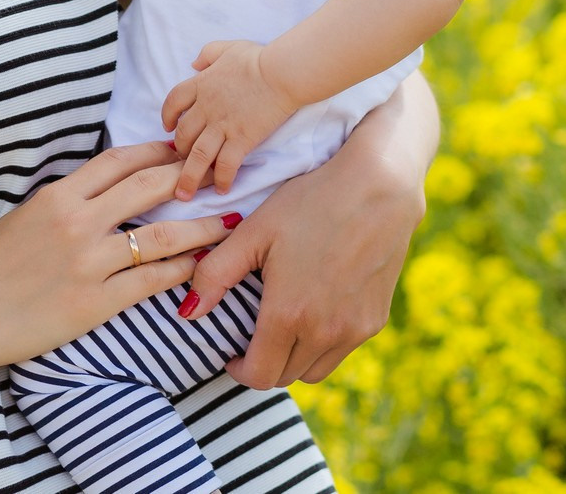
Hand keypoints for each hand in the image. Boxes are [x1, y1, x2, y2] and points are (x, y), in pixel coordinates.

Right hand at [0, 142, 237, 374]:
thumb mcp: (24, 217)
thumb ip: (65, 201)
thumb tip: (101, 189)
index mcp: (57, 195)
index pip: (118, 160)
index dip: (155, 151)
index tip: (180, 149)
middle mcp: (77, 221)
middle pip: (147, 187)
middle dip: (187, 178)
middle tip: (215, 175)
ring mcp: (89, 262)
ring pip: (161, 236)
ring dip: (200, 228)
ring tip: (227, 222)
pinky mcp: (96, 301)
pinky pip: (150, 280)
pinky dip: (179, 270)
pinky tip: (198, 265)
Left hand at [160, 39, 296, 200]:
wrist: (281, 71)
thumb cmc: (258, 58)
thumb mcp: (227, 48)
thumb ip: (208, 54)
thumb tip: (194, 63)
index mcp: (200, 85)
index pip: (173, 103)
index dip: (167, 117)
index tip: (167, 128)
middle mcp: (206, 108)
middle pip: (182, 134)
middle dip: (178, 152)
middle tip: (179, 164)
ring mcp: (223, 125)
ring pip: (197, 156)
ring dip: (188, 177)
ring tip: (184, 195)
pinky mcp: (242, 139)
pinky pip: (226, 164)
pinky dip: (222, 179)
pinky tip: (222, 190)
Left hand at [181, 133, 424, 386]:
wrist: (377, 188)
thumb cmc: (309, 203)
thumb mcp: (254, 232)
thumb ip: (216, 275)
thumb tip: (188, 312)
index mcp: (288, 314)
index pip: (259, 375)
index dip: (239, 371)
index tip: (231, 353)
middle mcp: (324, 332)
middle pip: (285, 376)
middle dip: (263, 363)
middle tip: (252, 336)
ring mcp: (355, 330)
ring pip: (315, 370)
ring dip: (293, 358)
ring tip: (282, 325)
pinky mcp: (376, 320)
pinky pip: (342, 350)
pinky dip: (323, 344)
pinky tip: (315, 309)